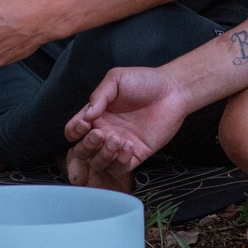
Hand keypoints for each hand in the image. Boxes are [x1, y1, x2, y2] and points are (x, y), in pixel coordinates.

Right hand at [63, 65, 188, 173]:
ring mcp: (118, 145)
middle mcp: (104, 131)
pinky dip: (120, 160)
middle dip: (87, 144)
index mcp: (96, 114)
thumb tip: (86, 115)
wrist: (172, 91)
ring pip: (99, 162)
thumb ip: (99, 95)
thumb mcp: (116, 79)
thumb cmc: (144, 81)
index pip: (74, 129)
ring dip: (103, 154)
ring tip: (116, 138)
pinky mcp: (134, 155)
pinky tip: (128, 144)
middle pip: (83, 149)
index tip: (84, 124)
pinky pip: (120, 167)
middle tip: (100, 133)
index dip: (74, 130)